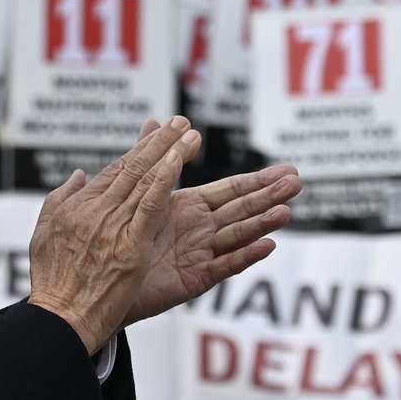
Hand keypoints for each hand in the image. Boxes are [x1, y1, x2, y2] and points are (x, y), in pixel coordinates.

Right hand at [27, 118, 201, 354]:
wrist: (59, 317)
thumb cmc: (51, 282)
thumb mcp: (43, 233)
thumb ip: (59, 199)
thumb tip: (76, 175)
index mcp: (78, 205)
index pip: (114, 170)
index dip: (138, 149)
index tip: (155, 134)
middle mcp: (96, 209)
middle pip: (133, 167)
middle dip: (159, 142)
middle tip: (180, 123)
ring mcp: (114, 225)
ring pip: (146, 180)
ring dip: (170, 153)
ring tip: (189, 135)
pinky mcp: (131, 244)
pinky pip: (152, 205)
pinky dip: (165, 179)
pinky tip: (179, 161)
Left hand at [119, 121, 299, 328]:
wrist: (102, 279)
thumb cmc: (120, 238)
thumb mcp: (138, 194)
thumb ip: (151, 160)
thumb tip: (153, 120)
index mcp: (190, 207)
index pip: (231, 189)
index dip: (258, 179)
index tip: (288, 168)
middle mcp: (201, 228)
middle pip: (242, 209)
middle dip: (268, 195)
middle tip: (298, 182)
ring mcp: (201, 253)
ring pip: (237, 235)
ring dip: (262, 223)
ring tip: (286, 211)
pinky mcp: (196, 278)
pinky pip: (223, 266)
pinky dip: (245, 256)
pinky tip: (267, 245)